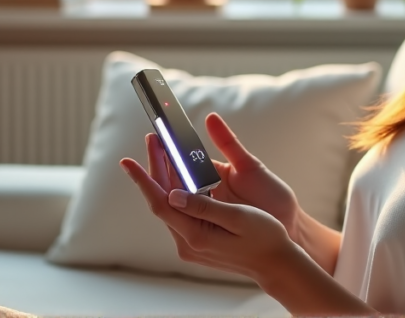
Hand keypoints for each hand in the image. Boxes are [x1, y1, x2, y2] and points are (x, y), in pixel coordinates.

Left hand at [120, 130, 298, 281]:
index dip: (142, 180)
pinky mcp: (198, 242)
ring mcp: (192, 245)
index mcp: (196, 235)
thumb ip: (205, 206)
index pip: (160, 203)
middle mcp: (188, 243)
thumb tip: (173, 194)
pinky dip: (178, 191)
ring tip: (164, 151)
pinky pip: (181, 212)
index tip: (127, 161)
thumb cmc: (265, 238)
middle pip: (163, 201)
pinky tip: (181, 175)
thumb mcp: (238, 217)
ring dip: (166, 178)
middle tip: (153, 140)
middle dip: (155, 169)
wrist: (277, 264)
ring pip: (171, 206)